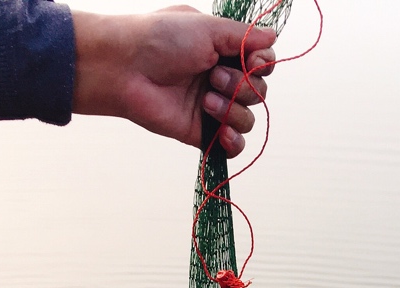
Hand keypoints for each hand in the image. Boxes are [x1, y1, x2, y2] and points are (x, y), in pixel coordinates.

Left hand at [72, 5, 275, 156]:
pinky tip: (222, 133)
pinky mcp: (201, 133)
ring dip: (232, 109)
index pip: (262, 64)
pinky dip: (234, 141)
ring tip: (205, 99)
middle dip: (242, 86)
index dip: (263, 65)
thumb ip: (243, 36)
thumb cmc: (160, 39)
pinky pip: (233, 147)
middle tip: (212, 76)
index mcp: (223, 51)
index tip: (253, 61)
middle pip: (258, 93)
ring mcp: (212, 108)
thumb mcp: (207, 28)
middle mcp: (220, 79)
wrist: (126, 68)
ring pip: (248, 119)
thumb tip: (273, 36)